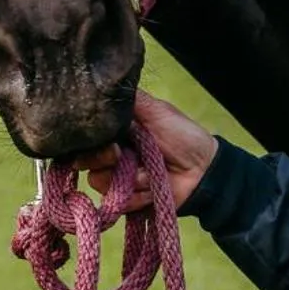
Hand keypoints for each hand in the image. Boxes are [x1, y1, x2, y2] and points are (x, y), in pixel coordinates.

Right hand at [78, 92, 219, 208]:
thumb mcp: (156, 110)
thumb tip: (100, 86)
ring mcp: (118, 180)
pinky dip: (136, 196)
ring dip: (127, 179)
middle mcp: (111, 155)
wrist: (204, 170)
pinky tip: (152, 189)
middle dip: (103, 159)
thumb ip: (129, 99)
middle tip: (121, 155)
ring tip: (149, 174)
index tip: (105, 139)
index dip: (88, 140)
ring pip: (99, 182)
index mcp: (115, 132)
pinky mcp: (126, 201)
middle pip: (84, 160)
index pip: (85, 137)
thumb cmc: (182, 135)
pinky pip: (117, 203)